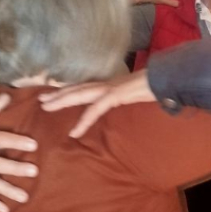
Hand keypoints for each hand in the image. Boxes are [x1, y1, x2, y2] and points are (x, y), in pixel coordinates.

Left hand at [40, 71, 156, 137]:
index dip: (70, 90)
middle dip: (58, 93)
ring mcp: (111, 88)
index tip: (55, 94)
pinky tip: (74, 133)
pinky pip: (95, 110)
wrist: (169, 78)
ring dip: (62, 100)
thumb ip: (129, 96)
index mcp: (112, 84)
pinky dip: (83, 121)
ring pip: (80, 94)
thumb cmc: (158, 86)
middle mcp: (108, 84)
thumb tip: (127, 98)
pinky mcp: (115, 95)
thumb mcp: (139, 93)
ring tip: (46, 107)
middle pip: (78, 88)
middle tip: (41, 99)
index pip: (86, 86)